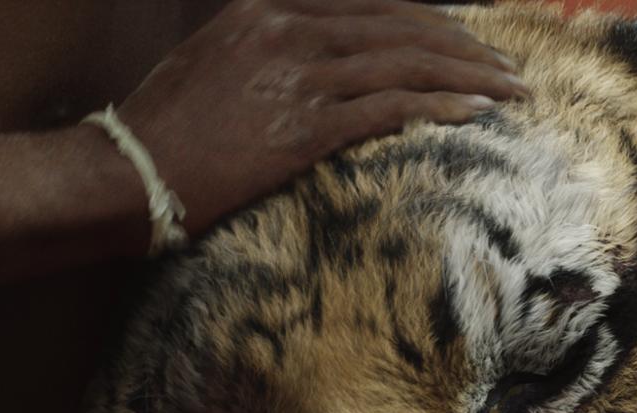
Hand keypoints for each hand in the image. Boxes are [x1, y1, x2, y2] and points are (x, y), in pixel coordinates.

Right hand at [117, 0, 525, 236]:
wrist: (124, 173)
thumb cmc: (162, 134)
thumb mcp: (210, 66)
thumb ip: (262, 54)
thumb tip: (309, 67)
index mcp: (264, 11)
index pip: (368, 7)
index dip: (427, 23)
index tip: (465, 42)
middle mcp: (285, 32)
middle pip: (399, 28)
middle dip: (463, 46)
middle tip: (507, 66)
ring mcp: (296, 77)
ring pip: (406, 63)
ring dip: (469, 75)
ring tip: (512, 89)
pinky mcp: (303, 127)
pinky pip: (391, 108)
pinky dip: (441, 106)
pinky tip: (478, 113)